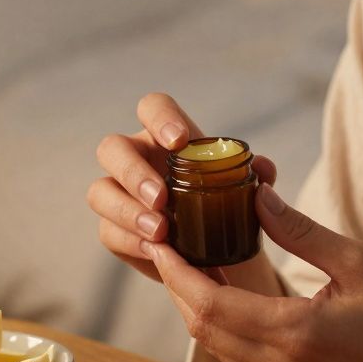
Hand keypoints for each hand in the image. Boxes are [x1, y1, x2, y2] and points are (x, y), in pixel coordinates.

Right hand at [87, 93, 277, 285]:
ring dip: (127, 211)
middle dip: (133, 172)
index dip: (159, 118)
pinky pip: (108, 231)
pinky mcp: (115, 230)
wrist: (222, 254)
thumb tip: (262, 167)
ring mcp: (120, 195)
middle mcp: (137, 159)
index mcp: (167, 137)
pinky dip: (132, 241)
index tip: (179, 141)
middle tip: (162, 198)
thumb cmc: (231, 209)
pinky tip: (155, 250)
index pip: (152, 107)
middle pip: (112, 148)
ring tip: (160, 231)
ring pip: (100, 191)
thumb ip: (259, 177)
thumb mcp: (250, 192)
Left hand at [145, 180, 362, 361]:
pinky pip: (241, 357)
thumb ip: (300, 231)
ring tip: (191, 258)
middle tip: (167, 239)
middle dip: (178, 283)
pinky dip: (224, 323)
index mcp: (295, 334)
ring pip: (218, 345)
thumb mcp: (360, 262)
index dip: (175, 270)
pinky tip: (228, 291)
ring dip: (198, 304)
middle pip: (202, 327)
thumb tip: (255, 195)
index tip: (158, 236)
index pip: (208, 303)